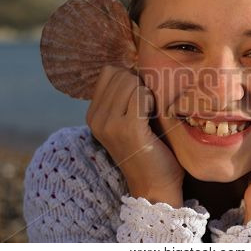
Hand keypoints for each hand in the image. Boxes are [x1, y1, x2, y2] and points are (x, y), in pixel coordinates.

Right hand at [86, 65, 184, 207]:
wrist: (156, 185)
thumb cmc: (150, 149)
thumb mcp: (131, 119)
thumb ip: (127, 96)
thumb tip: (136, 65)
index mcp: (94, 114)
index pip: (109, 72)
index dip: (130, 77)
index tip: (142, 97)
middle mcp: (96, 118)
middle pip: (120, 73)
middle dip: (140, 83)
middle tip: (149, 107)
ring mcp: (109, 124)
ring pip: (130, 81)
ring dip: (147, 92)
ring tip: (151, 114)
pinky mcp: (127, 129)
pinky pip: (141, 95)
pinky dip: (152, 101)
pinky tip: (154, 117)